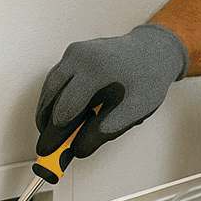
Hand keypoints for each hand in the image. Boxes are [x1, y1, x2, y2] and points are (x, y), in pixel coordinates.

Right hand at [34, 23, 188, 159]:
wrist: (154, 50)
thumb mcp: (137, 107)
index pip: (66, 108)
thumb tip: (80, 148)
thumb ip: (109, 128)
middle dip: (47, 124)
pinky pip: (57, 78)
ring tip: (50, 132)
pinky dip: (54, 96)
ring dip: (46, 110)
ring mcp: (75, 52)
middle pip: (52, 96)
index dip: (56, 133)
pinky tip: (58, 113)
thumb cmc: (148, 78)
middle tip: (46, 147)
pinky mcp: (74, 52)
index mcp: (97, 71)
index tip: (50, 151)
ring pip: (50, 86)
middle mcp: (82, 57)